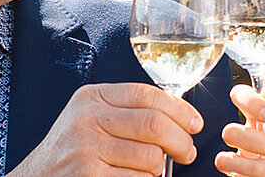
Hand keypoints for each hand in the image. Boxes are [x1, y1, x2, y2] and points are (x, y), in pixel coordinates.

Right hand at [8, 82, 204, 176]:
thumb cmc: (70, 154)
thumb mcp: (89, 119)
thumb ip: (125, 111)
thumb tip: (181, 116)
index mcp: (90, 98)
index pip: (147, 95)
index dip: (179, 109)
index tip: (194, 124)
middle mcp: (86, 119)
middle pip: (156, 125)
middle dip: (181, 142)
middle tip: (186, 153)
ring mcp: (86, 149)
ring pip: (152, 157)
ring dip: (158, 169)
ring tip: (145, 172)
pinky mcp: (89, 176)